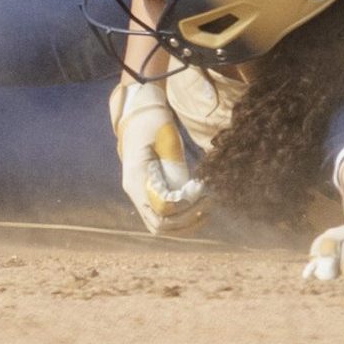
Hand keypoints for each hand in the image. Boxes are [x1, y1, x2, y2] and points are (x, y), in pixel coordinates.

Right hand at [109, 80, 207, 234]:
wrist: (138, 116)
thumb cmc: (153, 124)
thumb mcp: (166, 139)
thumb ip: (175, 165)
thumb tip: (188, 191)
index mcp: (137, 178)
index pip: (161, 208)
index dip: (184, 207)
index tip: (201, 193)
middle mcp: (135, 191)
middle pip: (159, 225)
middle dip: (187, 221)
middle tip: (208, 205)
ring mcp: (139, 195)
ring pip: (160, 226)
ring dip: (185, 225)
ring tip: (206, 210)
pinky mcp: (148, 195)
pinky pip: (162, 218)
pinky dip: (181, 220)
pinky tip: (198, 210)